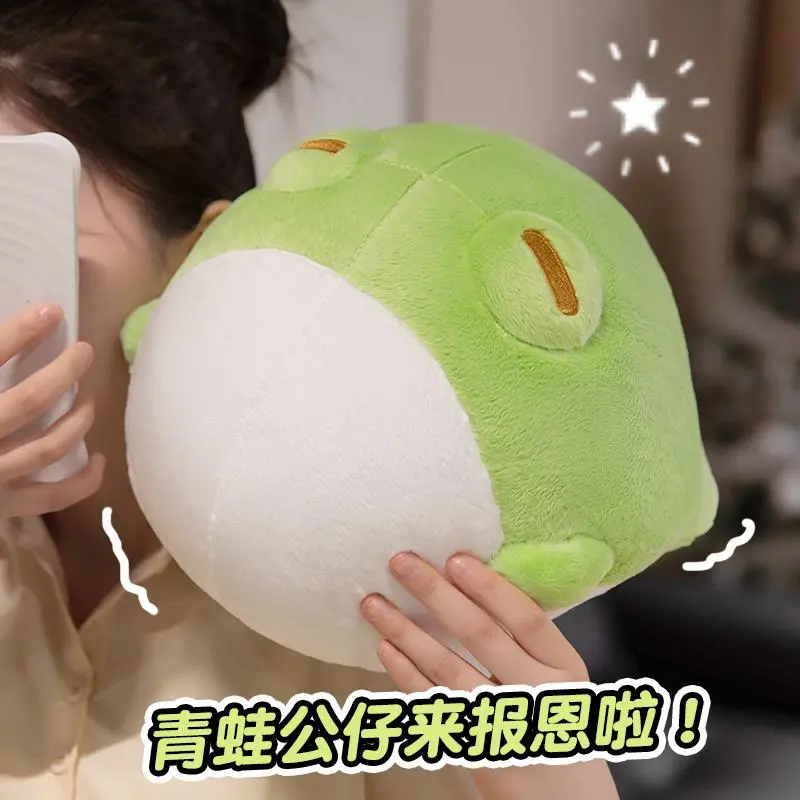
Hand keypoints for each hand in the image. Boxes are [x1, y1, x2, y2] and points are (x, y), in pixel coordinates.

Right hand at [0, 304, 104, 518]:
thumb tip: (10, 335)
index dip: (21, 331)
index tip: (51, 311)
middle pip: (31, 400)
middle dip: (64, 371)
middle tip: (84, 352)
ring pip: (50, 445)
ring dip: (79, 418)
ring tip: (88, 397)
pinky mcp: (3, 507)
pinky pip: (54, 496)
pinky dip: (84, 480)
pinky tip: (98, 457)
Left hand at [360, 552, 619, 799]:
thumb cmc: (561, 731)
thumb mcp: (564, 683)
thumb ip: (530, 644)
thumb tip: (478, 585)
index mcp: (566, 669)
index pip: (526, 617)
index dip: (489, 586)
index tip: (454, 558)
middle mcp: (538, 695)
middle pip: (482, 635)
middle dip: (436, 594)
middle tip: (401, 562)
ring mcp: (505, 727)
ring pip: (448, 669)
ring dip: (406, 631)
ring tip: (373, 603)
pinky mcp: (476, 753)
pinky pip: (434, 707)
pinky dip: (407, 676)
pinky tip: (384, 649)